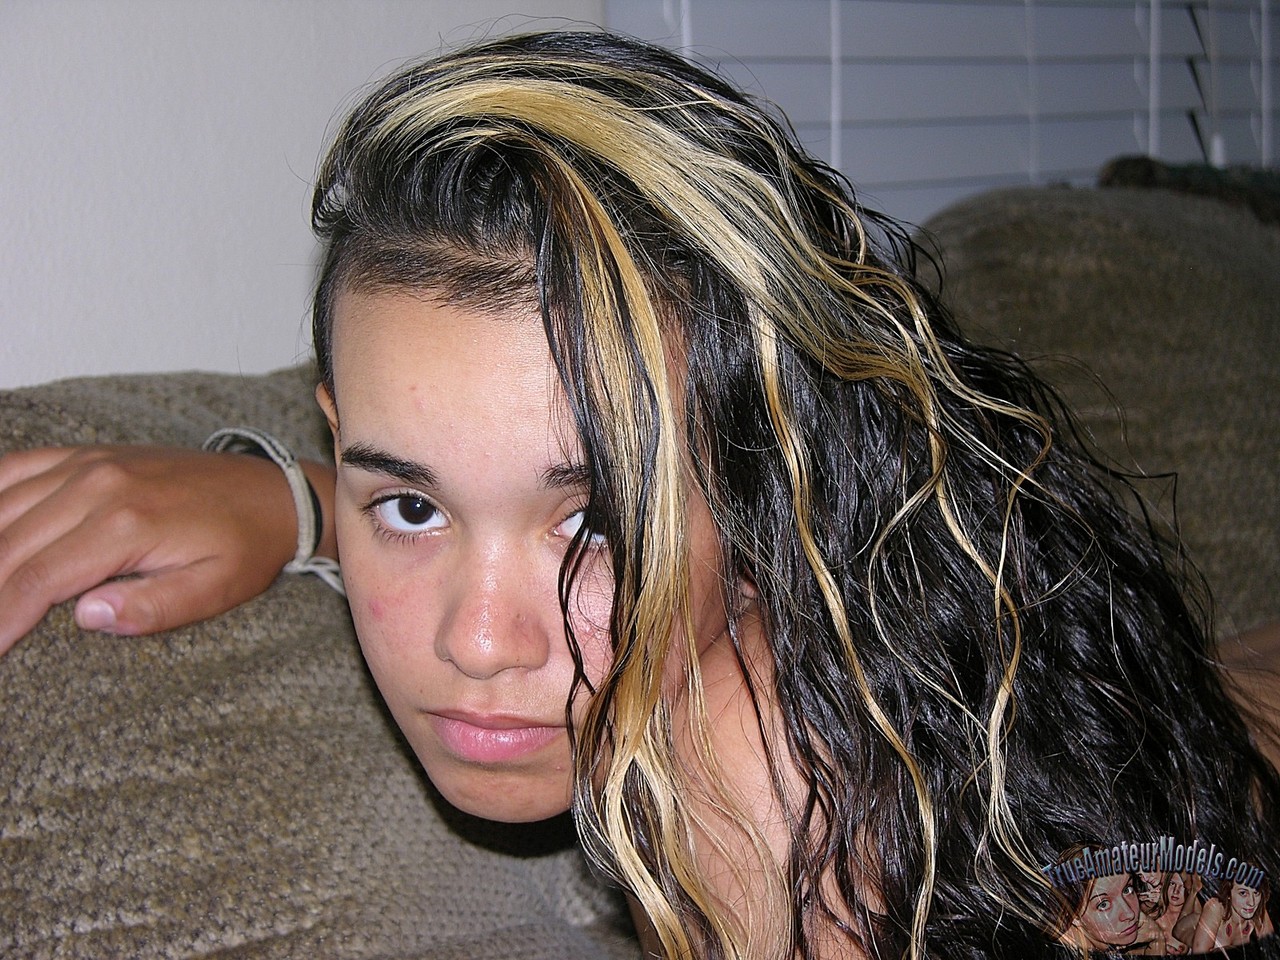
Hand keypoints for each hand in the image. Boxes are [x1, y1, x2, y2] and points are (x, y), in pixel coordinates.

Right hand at [0, 445, 330, 653]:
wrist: (272, 493)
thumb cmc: (245, 547)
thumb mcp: (215, 589)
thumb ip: (154, 607)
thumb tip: (86, 618)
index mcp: (127, 524)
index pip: (38, 579)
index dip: (0, 621)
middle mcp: (98, 485)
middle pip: (8, 547)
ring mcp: (89, 463)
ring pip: (3, 510)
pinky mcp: (87, 455)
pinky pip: (15, 469)